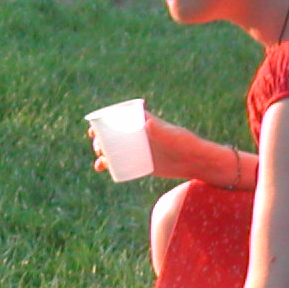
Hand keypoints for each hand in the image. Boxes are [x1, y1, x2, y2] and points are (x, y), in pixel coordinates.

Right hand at [89, 111, 205, 181]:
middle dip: (100, 141)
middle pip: (113, 136)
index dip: (103, 121)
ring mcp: (139, 149)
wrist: (195, 162)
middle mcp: (139, 135)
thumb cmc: (185, 144)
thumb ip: (159, 130)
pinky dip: (110, 165)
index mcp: (143, 123)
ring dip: (103, 155)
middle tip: (97, 148)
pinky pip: (121, 163)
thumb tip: (146, 122)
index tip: (93, 128)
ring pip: (115, 150)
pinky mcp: (141, 163)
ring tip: (99, 164)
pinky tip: (102, 168)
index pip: (118, 119)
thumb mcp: (171, 136)